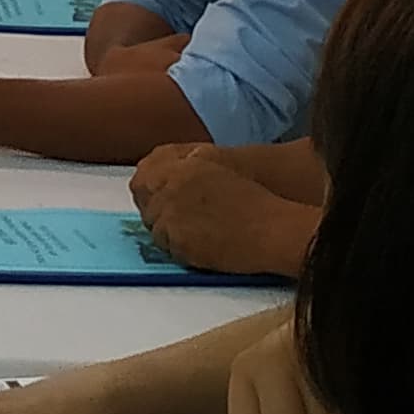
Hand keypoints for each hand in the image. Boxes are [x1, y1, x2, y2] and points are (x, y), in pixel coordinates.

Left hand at [130, 144, 322, 278]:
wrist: (271, 228)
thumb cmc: (253, 198)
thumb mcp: (215, 166)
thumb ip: (184, 166)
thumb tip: (161, 174)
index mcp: (178, 169)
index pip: (141, 180)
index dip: (147, 191)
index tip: (152, 198)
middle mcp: (169, 191)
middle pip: (145, 205)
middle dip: (155, 211)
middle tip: (171, 218)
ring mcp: (172, 218)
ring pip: (154, 228)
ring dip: (167, 230)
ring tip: (192, 232)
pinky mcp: (179, 244)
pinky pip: (167, 248)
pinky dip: (178, 247)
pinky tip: (197, 244)